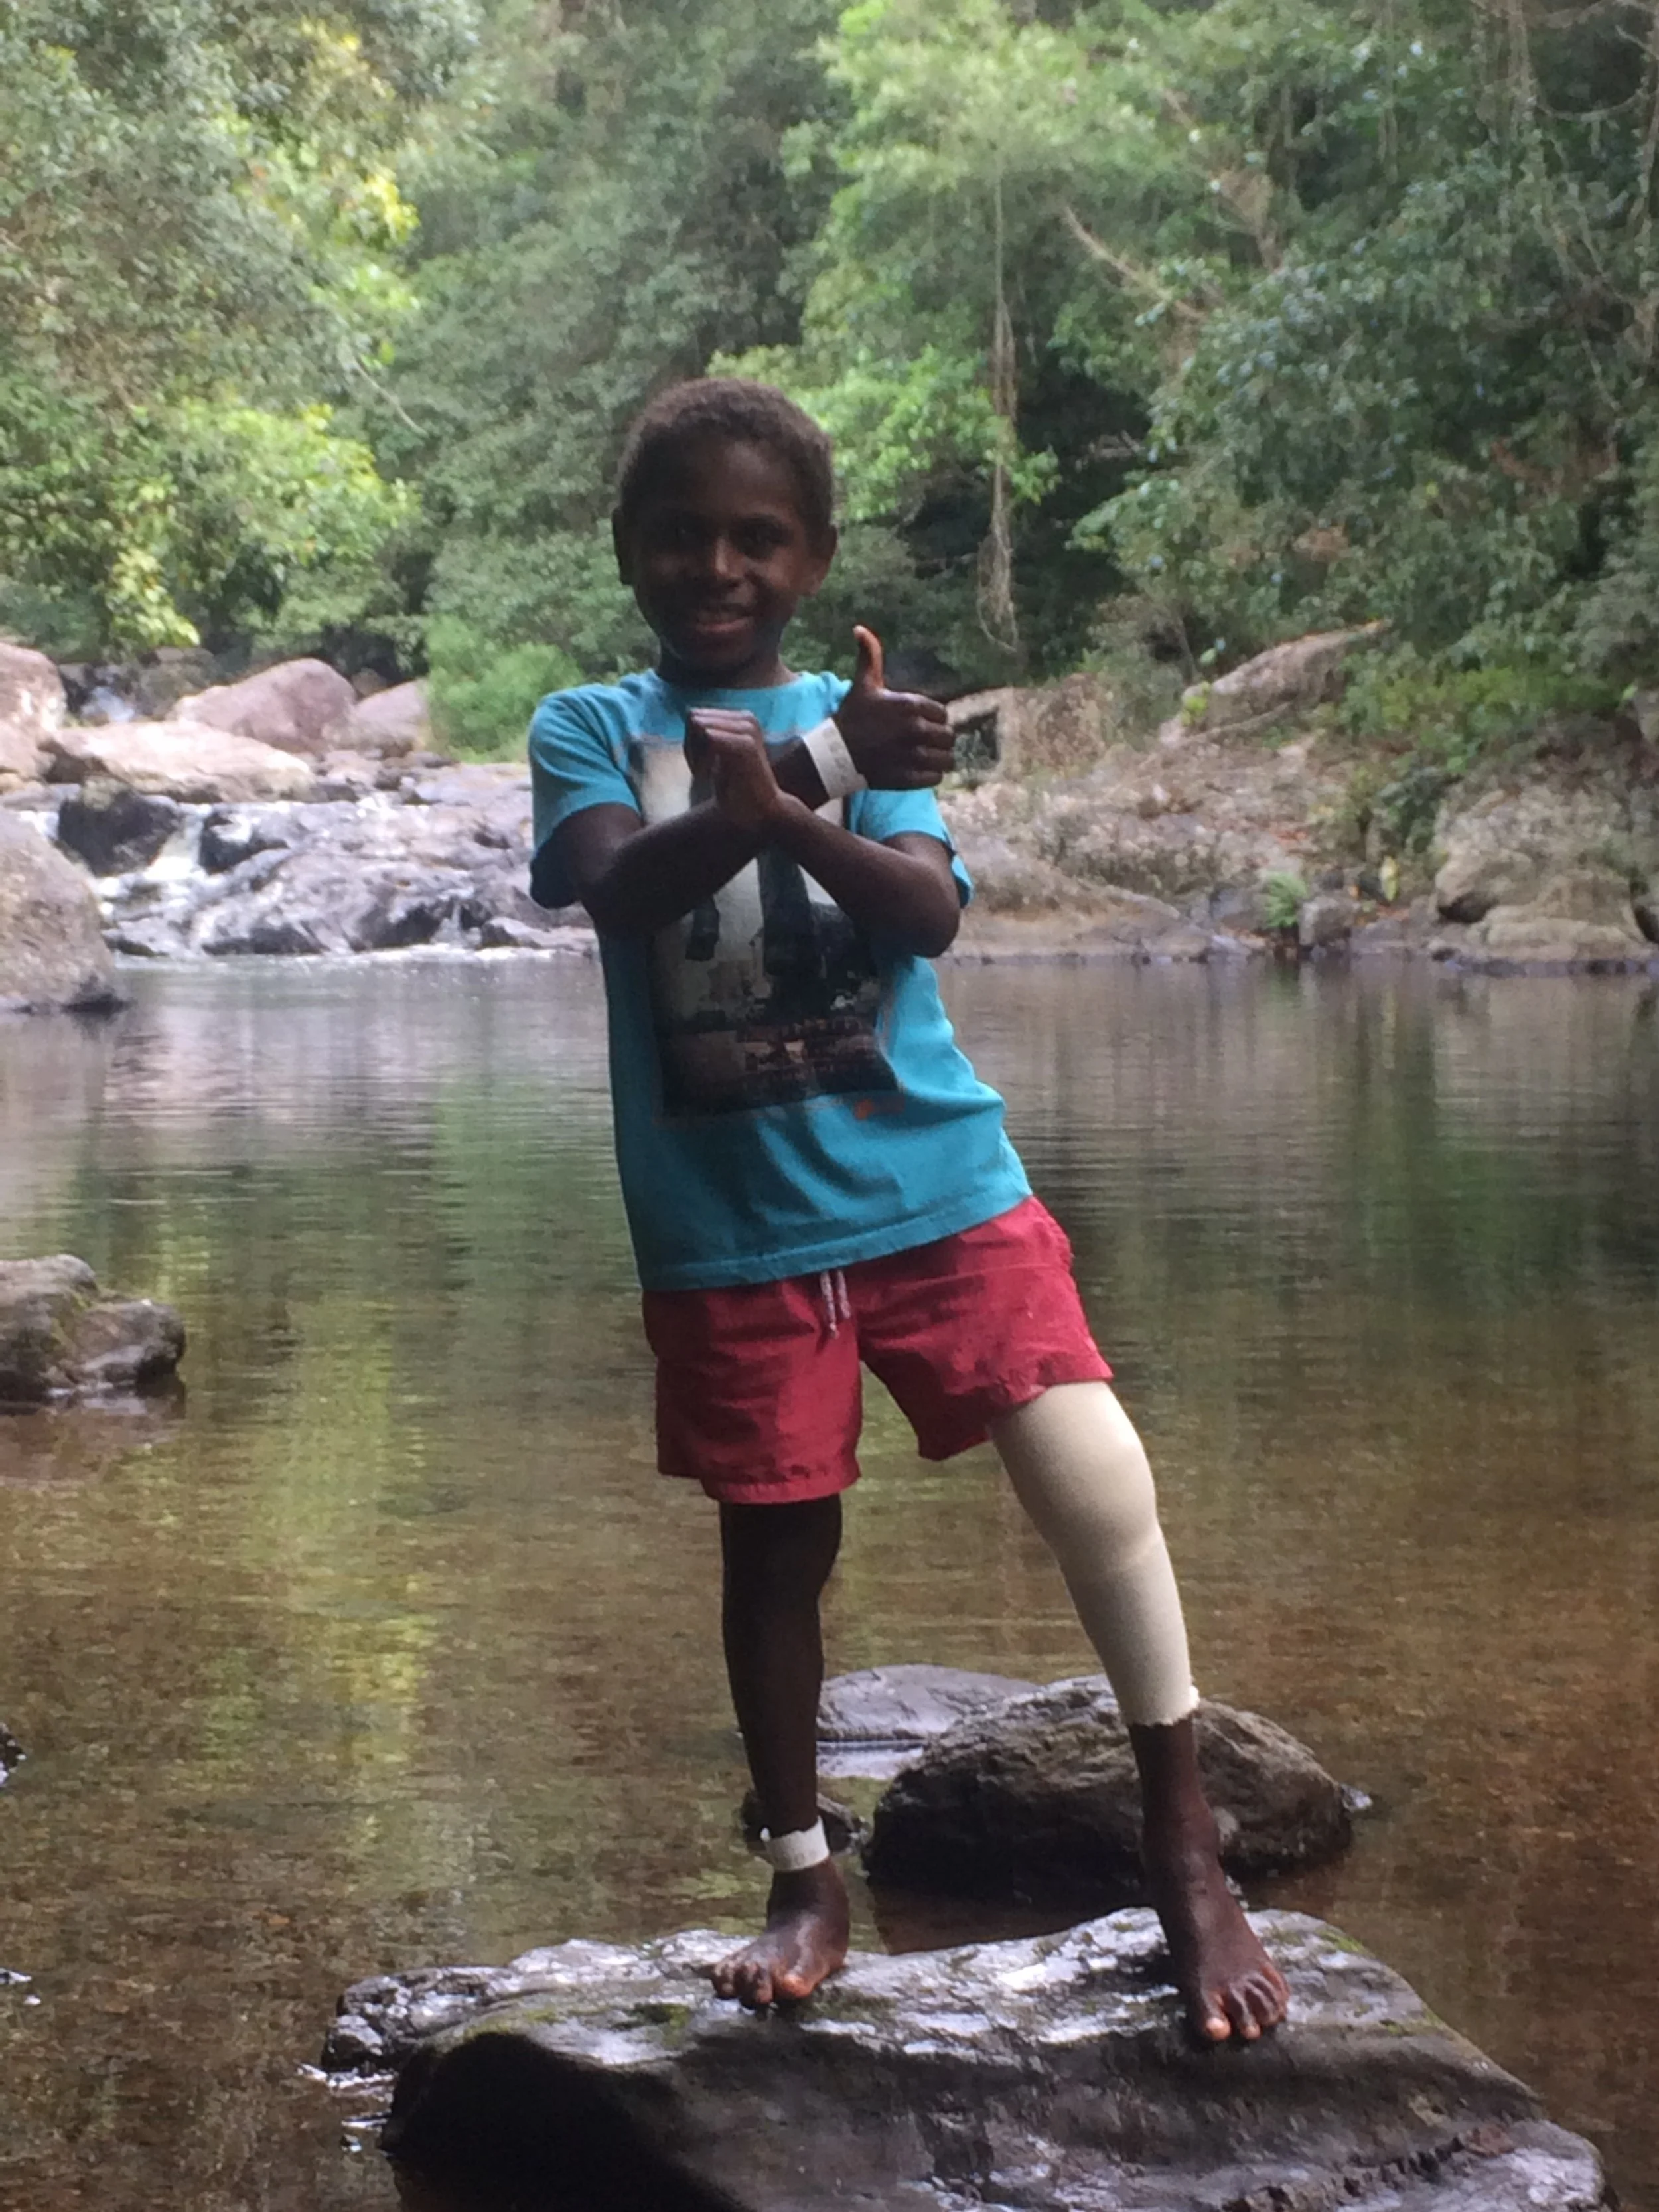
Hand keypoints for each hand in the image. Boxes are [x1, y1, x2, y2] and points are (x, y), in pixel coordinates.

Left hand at [685, 709, 788, 834]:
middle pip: (694, 720)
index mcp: (740, 719)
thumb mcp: (716, 757)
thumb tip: (690, 714)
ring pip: (700, 728)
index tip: (697, 767)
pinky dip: (702, 761)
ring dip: (695, 755)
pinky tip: (709, 778)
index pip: (695, 716)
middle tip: (700, 773)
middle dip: (690, 747)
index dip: (689, 742)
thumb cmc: (737, 788)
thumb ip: (704, 736)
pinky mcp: (748, 745)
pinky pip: (710, 740)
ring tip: (705, 776)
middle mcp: (746, 719)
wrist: (761, 811)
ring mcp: (749, 730)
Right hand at [832, 627, 955, 788]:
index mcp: (910, 705)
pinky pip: (935, 778)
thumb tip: (859, 629)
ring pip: (946, 759)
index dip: (934, 718)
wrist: (834, 754)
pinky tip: (920, 771)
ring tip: (928, 758)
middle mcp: (916, 730)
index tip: (922, 722)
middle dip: (940, 739)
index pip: (942, 714)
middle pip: (948, 737)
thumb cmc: (852, 718)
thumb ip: (869, 657)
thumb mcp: (863, 685)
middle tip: (927, 742)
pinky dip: (931, 775)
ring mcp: (913, 756)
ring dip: (940, 759)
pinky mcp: (909, 778)